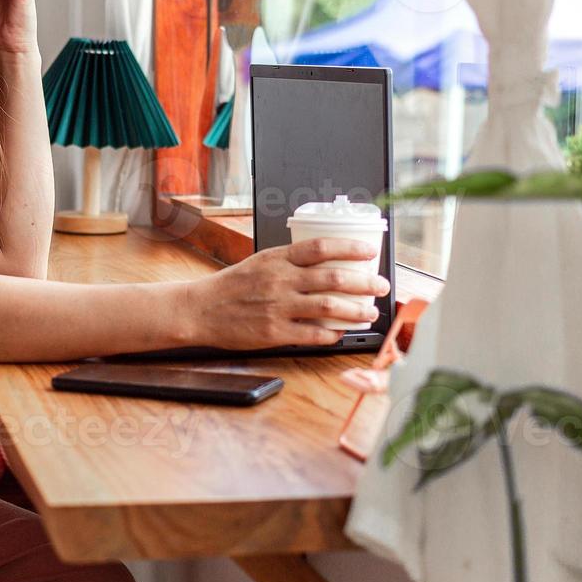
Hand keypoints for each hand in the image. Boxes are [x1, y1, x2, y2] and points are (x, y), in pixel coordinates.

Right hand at [183, 238, 390, 349]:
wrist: (201, 310)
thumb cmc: (232, 286)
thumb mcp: (260, 262)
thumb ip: (290, 262)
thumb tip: (326, 262)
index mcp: (277, 259)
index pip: (321, 247)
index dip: (350, 248)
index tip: (370, 252)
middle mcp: (280, 281)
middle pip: (333, 278)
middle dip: (364, 282)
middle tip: (380, 285)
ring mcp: (278, 307)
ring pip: (329, 307)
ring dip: (356, 310)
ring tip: (369, 312)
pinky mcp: (274, 332)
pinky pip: (313, 334)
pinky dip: (332, 333)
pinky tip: (340, 333)